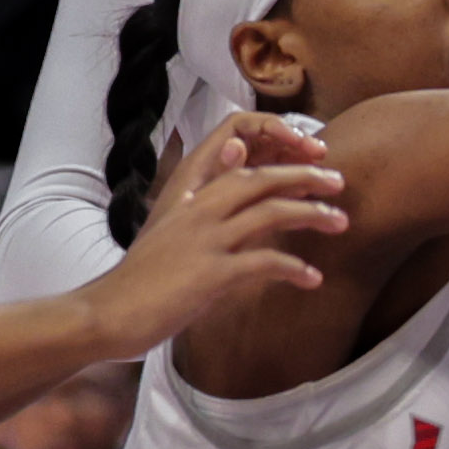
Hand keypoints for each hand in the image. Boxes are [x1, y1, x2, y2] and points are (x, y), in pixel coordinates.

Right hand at [86, 113, 348, 354]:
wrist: (107, 314)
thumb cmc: (144, 275)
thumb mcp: (173, 225)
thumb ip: (207, 195)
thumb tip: (239, 156)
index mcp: (185, 188)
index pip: (231, 134)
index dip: (272, 134)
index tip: (303, 148)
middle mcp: (195, 206)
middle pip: (263, 174)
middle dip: (306, 174)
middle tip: (338, 181)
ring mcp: (202, 238)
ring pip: (272, 211)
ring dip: (313, 214)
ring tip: (341, 222)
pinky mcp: (210, 274)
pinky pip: (266, 263)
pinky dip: (295, 269)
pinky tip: (312, 278)